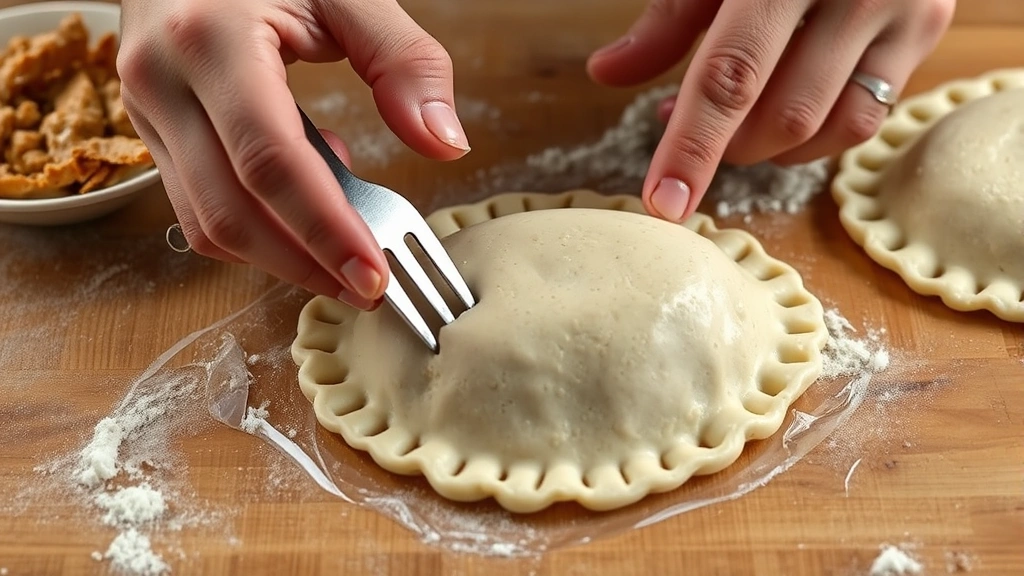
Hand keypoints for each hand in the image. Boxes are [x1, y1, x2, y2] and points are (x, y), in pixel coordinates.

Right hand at [118, 0, 470, 308]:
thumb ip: (404, 61)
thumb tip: (445, 145)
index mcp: (211, 39)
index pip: (271, 162)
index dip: (325, 230)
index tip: (373, 276)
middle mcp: (162, 82)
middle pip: (232, 212)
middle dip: (305, 264)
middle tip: (368, 289)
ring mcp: (146, 111)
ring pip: (206, 223)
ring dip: (280, 257)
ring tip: (345, 256)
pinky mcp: (151, 131)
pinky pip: (196, 207)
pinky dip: (255, 228)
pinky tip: (306, 205)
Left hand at [586, 0, 954, 221]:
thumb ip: (668, 19)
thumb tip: (606, 74)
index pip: (731, 77)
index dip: (692, 146)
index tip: (663, 202)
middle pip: (784, 115)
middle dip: (725, 143)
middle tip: (678, 123)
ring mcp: (905, 9)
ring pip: (830, 128)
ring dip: (769, 146)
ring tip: (731, 118)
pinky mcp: (928, 27)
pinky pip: (866, 115)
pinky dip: (813, 132)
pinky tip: (780, 107)